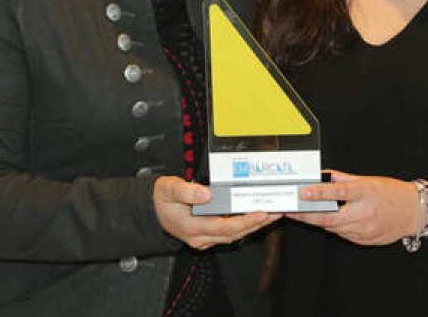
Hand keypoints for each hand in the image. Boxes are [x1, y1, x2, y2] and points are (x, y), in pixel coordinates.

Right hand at [153, 176, 280, 249]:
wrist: (152, 211)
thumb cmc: (161, 200)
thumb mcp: (168, 189)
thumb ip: (186, 191)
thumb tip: (206, 194)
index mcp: (191, 226)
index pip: (224, 227)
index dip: (244, 221)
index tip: (261, 213)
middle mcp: (199, 237)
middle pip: (233, 234)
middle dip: (256, 224)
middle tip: (275, 212)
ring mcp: (203, 239)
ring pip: (233, 235)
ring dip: (253, 226)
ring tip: (271, 214)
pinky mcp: (206, 236)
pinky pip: (229, 234)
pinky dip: (244, 226)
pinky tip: (255, 217)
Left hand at [287, 171, 419, 246]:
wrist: (413, 212)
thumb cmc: (392, 193)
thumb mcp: (369, 180)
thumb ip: (343, 179)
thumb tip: (323, 176)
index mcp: (366, 192)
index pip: (338, 192)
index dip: (318, 193)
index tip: (302, 192)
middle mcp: (365, 212)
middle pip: (329, 217)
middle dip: (306, 215)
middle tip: (291, 211)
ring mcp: (365, 229)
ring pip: (333, 228)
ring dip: (318, 221)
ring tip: (306, 214)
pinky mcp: (365, 240)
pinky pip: (343, 234)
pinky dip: (334, 227)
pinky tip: (332, 220)